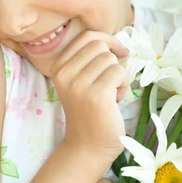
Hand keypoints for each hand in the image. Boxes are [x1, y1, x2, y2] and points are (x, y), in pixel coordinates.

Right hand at [51, 31, 128, 161]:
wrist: (88, 145)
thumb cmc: (90, 111)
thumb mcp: (81, 80)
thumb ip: (90, 60)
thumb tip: (118, 43)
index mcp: (58, 67)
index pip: (86, 36)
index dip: (107, 40)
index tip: (118, 53)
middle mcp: (64, 73)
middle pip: (100, 45)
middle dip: (113, 59)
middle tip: (112, 79)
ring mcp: (79, 84)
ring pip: (111, 59)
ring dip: (118, 75)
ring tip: (110, 93)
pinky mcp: (97, 95)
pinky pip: (119, 72)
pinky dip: (123, 84)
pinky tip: (115, 99)